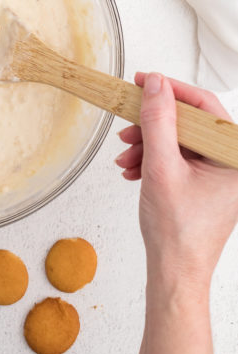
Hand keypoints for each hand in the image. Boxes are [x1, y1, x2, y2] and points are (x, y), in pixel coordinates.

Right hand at [115, 72, 237, 288]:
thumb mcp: (162, 167)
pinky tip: (134, 168)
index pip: (204, 106)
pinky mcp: (205, 182)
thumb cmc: (178, 232)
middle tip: (127, 124)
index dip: (170, 91)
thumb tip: (156, 85)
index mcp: (234, 157)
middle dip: (152, 125)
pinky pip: (178, 156)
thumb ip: (158, 121)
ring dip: (148, 143)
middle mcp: (232, 162)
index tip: (144, 81)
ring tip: (126, 156)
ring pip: (179, 139)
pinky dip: (153, 158)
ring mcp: (219, 173)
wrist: (174, 272)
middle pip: (189, 123)